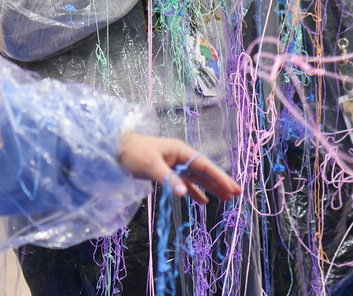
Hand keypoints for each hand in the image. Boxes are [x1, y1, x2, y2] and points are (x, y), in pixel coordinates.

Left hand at [118, 132, 242, 204]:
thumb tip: (185, 194)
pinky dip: (194, 192)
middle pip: (205, 171)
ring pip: (197, 178)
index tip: (233, 188)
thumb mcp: (150, 166)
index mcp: (180, 151)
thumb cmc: (132, 153)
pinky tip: (203, 201)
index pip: (205, 166)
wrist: (115, 149)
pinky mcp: (167, 172)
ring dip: (211, 188)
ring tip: (226, 198)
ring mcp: (174, 164)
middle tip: (237, 193)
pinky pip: (186, 183)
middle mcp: (180, 157)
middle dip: (221, 182)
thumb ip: (168, 180)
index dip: (220, 178)